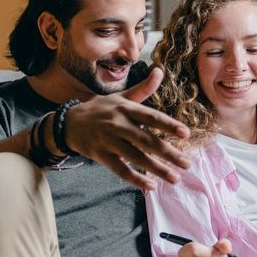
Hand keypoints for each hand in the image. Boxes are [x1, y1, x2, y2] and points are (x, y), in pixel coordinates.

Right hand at [63, 67, 190, 188]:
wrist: (70, 123)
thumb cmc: (101, 109)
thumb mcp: (120, 97)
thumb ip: (143, 89)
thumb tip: (160, 71)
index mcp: (126, 109)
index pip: (151, 117)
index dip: (169, 125)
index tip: (186, 133)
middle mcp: (118, 124)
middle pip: (147, 141)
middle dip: (169, 153)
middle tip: (187, 164)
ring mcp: (109, 141)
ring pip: (136, 158)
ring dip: (157, 169)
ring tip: (175, 178)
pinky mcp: (101, 155)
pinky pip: (121, 170)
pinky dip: (136, 179)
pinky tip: (151, 186)